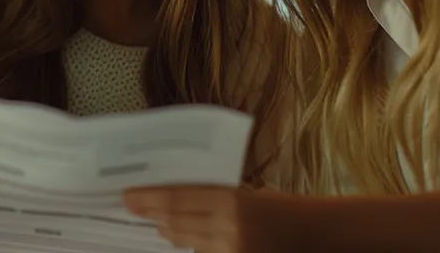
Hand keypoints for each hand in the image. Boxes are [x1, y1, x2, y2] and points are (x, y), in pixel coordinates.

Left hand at [124, 186, 289, 252]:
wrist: (310, 235)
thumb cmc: (279, 208)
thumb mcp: (247, 193)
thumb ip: (214, 195)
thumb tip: (172, 196)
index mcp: (232, 202)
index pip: (178, 199)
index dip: (149, 198)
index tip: (128, 195)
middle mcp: (227, 230)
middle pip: (175, 221)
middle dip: (152, 213)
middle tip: (132, 205)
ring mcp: (229, 251)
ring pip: (184, 240)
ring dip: (167, 229)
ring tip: (156, 219)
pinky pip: (201, 251)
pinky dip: (189, 243)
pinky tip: (178, 234)